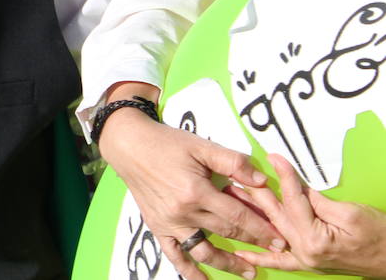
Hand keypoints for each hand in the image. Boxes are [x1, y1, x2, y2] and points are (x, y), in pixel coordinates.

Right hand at [99, 105, 282, 279]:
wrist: (129, 145)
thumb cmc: (166, 143)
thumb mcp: (201, 146)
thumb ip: (232, 162)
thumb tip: (261, 180)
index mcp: (196, 191)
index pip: (238, 215)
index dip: (261, 228)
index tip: (280, 238)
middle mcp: (184, 212)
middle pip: (226, 232)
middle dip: (253, 243)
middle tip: (276, 252)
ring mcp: (170, 222)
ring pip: (205, 250)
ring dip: (229, 263)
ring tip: (249, 272)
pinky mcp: (157, 227)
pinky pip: (175, 254)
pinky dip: (189, 271)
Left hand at [231, 154, 385, 276]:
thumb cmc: (380, 235)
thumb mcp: (350, 212)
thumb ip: (318, 201)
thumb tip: (295, 186)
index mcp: (314, 239)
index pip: (293, 201)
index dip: (283, 176)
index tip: (272, 158)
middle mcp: (305, 251)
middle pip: (276, 215)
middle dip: (255, 192)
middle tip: (235, 173)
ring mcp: (305, 259)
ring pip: (272, 231)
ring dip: (251, 215)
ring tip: (231, 196)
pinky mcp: (308, 261)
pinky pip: (280, 261)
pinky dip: (262, 258)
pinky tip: (242, 253)